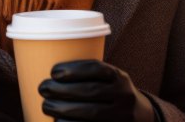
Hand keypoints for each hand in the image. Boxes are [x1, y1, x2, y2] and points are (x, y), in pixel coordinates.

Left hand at [38, 59, 156, 121]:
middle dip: (63, 90)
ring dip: (64, 109)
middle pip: (91, 91)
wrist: (141, 119)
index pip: (98, 69)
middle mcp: (124, 96)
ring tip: (46, 105)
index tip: (53, 72)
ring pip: (92, 112)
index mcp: (119, 77)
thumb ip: (87, 75)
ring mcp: (124, 116)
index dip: (74, 69)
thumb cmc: (111, 94)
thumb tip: (47, 70)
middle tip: (43, 88)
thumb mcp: (108, 80)